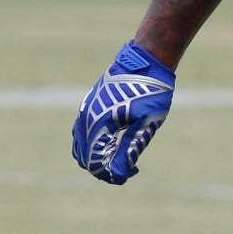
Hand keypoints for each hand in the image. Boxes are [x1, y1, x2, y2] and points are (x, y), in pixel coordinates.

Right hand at [71, 41, 175, 184]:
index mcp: (98, 124)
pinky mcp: (91, 105)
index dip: (111, 174)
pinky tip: (115, 143)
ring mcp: (86, 110)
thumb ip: (130, 148)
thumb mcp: (146, 122)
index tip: (131, 174)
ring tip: (122, 157)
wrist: (147, 59)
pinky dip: (95, 144)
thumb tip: (118, 174)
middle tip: (129, 168)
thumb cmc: (150, 90)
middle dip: (104, 167)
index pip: (94, 162)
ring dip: (98, 156)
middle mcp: (86, 118)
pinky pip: (83, 132)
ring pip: (81, 145)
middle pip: (84, 156)